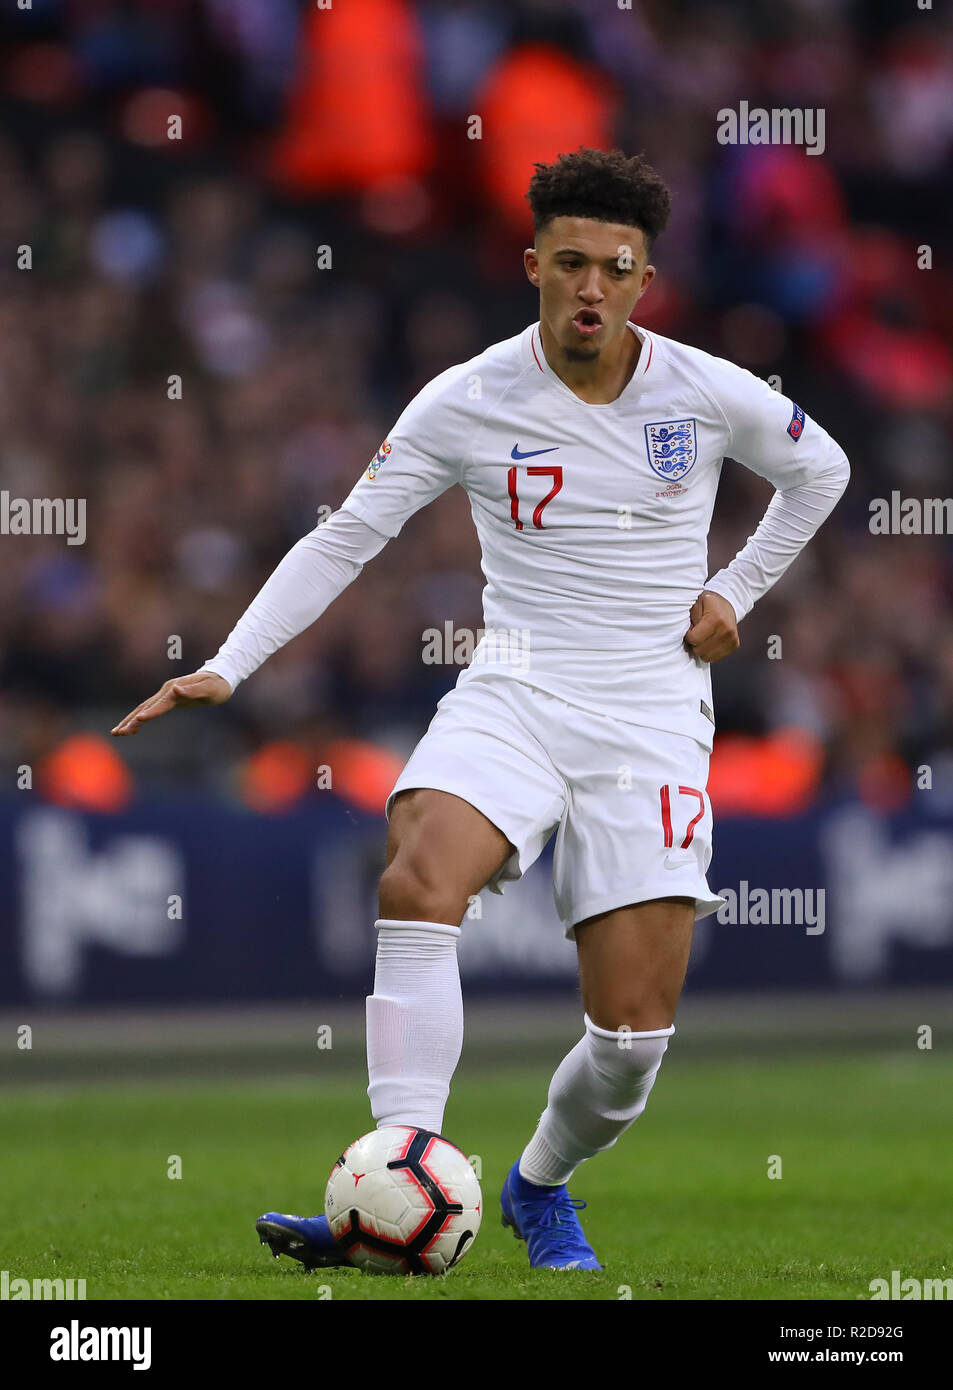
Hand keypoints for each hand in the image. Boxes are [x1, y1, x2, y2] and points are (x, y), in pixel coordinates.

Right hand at [111, 670, 231, 735]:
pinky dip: (139, 718)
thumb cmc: (216, 685)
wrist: (219, 677)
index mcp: (175, 689)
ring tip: (117, 733)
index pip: (160, 704)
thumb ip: (193, 690)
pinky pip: (149, 709)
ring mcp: (165, 694)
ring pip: (143, 708)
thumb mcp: (209, 689)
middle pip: (145, 707)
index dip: (150, 712)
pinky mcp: (167, 699)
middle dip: (131, 720)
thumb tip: (175, 689)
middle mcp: (167, 691)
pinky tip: (132, 727)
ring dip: (130, 720)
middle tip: (118, 732)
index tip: (139, 720)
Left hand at [684, 590, 738, 662]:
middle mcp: (727, 630)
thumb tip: (689, 632)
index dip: (689, 635)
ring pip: (706, 657)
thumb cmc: (709, 604)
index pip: (694, 639)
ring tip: (703, 637)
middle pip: (699, 650)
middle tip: (698, 633)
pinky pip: (714, 658)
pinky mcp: (734, 645)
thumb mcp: (697, 603)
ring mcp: (732, 639)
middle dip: (694, 643)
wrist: (727, 605)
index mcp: (716, 619)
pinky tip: (710, 641)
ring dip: (701, 648)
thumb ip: (692, 618)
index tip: (691, 628)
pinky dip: (709, 652)